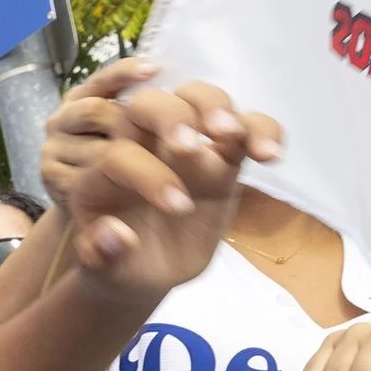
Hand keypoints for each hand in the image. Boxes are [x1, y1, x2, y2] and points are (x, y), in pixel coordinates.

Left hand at [44, 60, 282, 302]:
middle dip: (172, 116)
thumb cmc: (117, 265)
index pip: (122, 153)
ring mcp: (184, 149)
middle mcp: (141, 147)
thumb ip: (101, 253)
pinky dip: (262, 130)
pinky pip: (246, 128)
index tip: (177, 207)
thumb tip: (117, 235)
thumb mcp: (102, 268)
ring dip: (218, 109)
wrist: (145, 270)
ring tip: (234, 136)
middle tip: (191, 147)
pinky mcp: (222, 160)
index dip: (149, 174)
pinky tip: (270, 155)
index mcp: (102, 170)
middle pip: (151, 103)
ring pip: (199, 100)